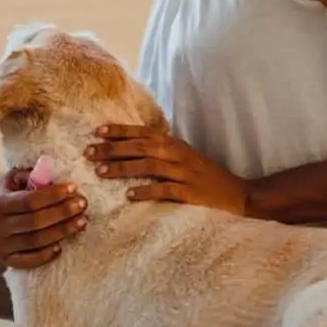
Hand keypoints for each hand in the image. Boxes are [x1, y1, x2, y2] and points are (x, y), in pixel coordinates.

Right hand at [0, 170, 87, 268]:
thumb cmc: (6, 195)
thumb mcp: (11, 180)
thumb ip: (29, 175)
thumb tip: (52, 171)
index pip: (29, 200)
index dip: (53, 195)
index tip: (73, 188)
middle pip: (35, 222)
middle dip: (62, 212)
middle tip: (82, 204)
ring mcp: (0, 245)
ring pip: (36, 242)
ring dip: (61, 232)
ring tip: (81, 222)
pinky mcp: (7, 260)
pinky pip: (29, 261)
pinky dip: (46, 255)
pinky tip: (61, 246)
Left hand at [85, 125, 245, 213]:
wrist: (238, 194)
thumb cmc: (206, 176)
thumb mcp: (184, 157)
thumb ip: (161, 151)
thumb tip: (130, 148)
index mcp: (175, 144)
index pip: (143, 133)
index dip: (120, 131)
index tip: (98, 131)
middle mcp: (178, 154)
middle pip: (140, 147)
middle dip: (112, 149)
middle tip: (88, 152)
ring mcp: (185, 173)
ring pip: (148, 165)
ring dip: (122, 168)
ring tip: (100, 171)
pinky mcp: (190, 193)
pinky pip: (164, 190)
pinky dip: (146, 191)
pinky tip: (129, 195)